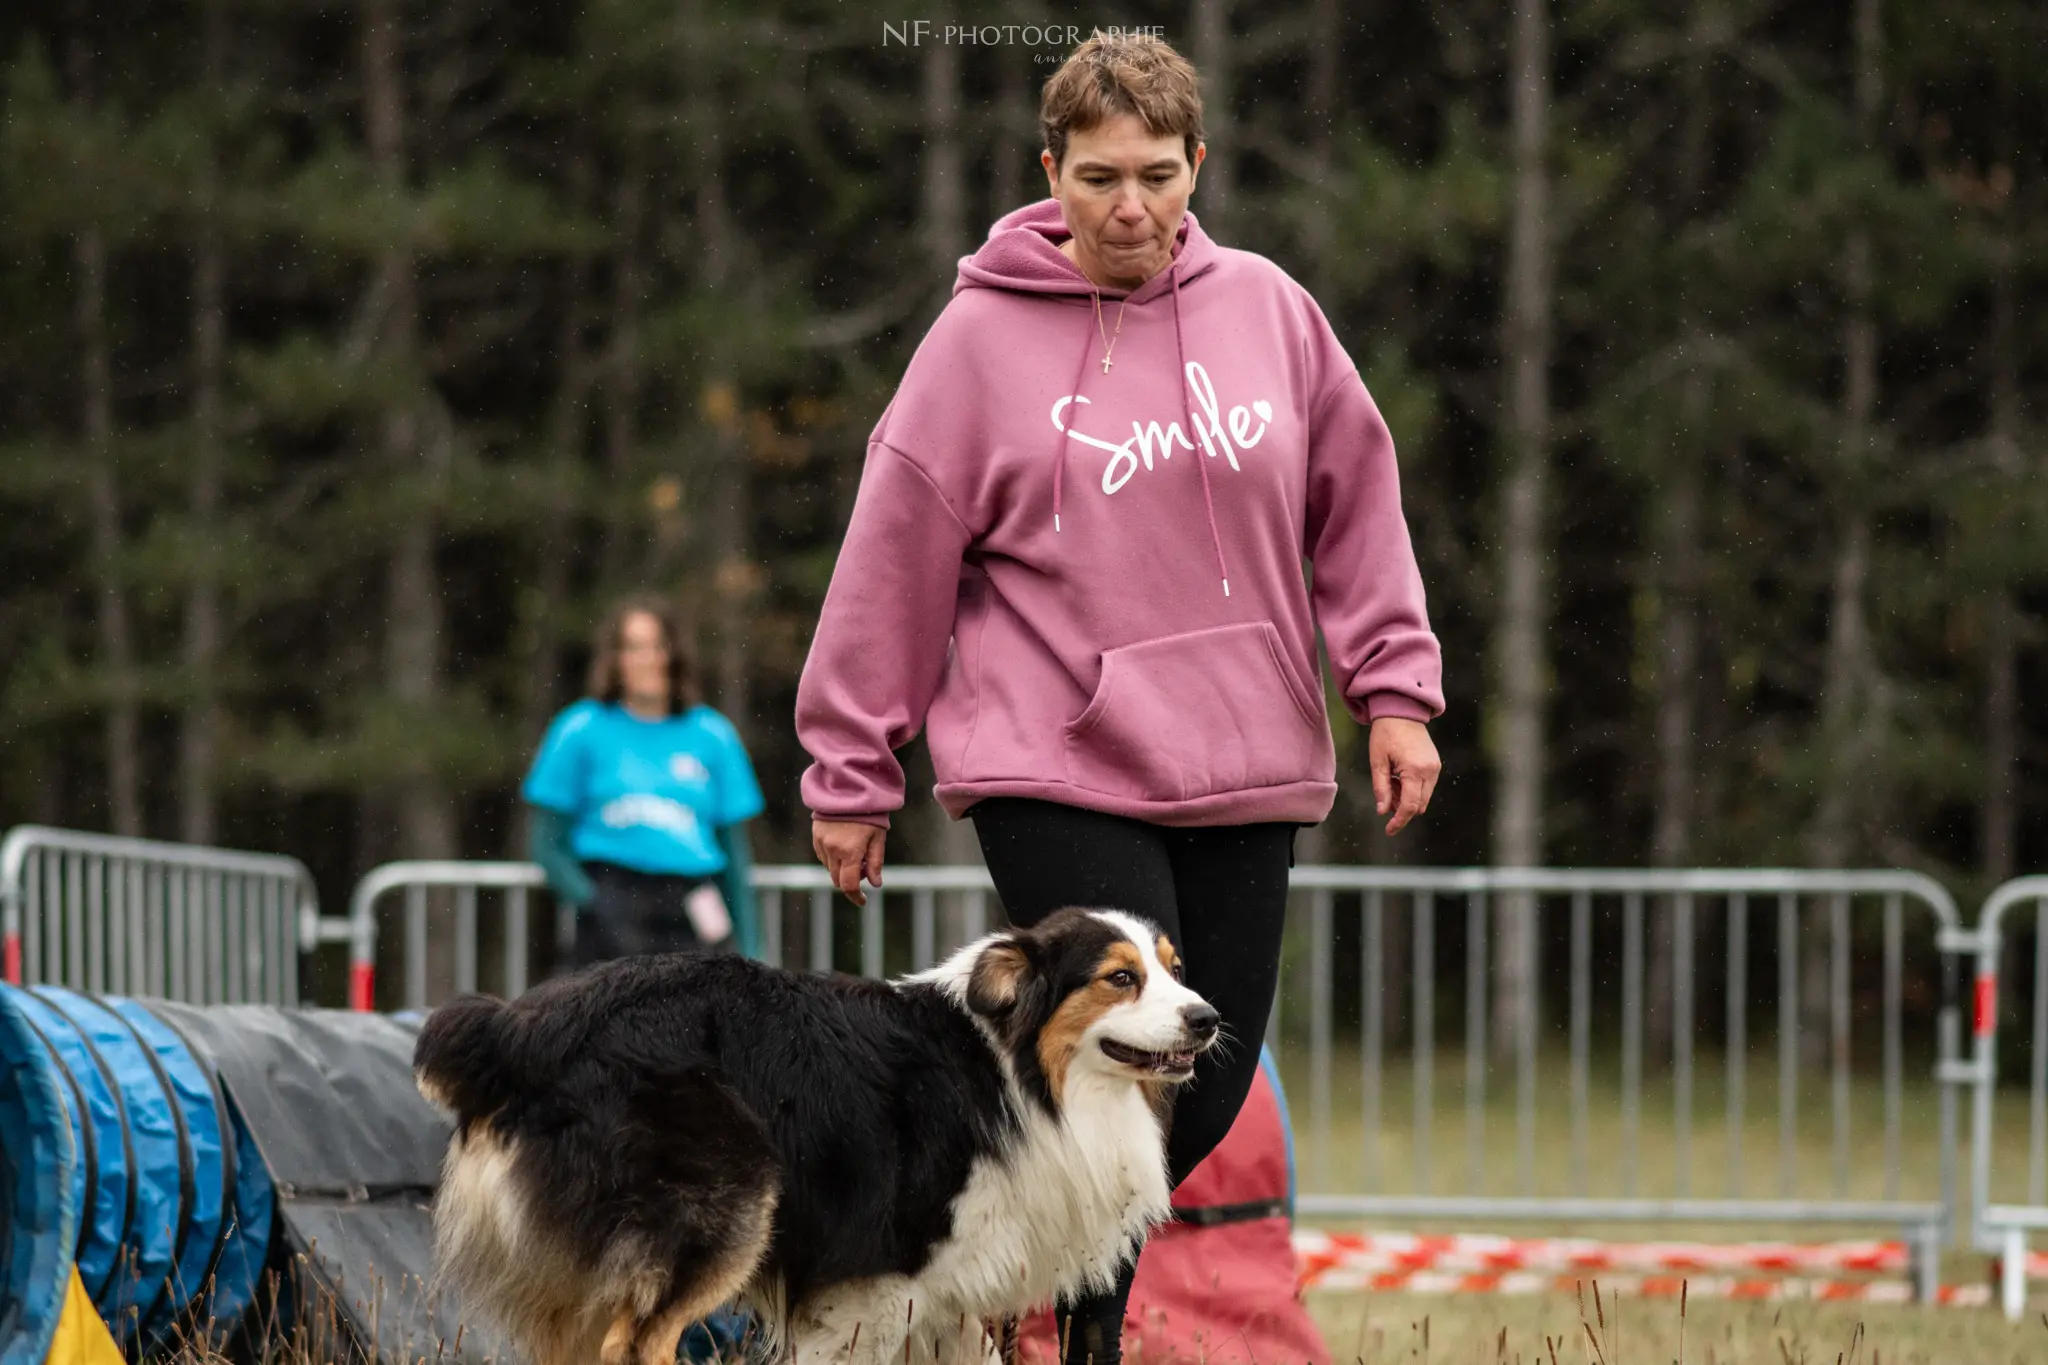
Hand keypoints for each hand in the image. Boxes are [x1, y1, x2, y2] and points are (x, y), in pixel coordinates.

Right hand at [812, 818, 886, 905]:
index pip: (849, 885)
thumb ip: (876, 862)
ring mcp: (822, 844)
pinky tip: (844, 845)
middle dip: (850, 881)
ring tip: (856, 852)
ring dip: (841, 869)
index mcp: (850, 852)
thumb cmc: (869, 813)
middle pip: (838, 880)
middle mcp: (833, 850)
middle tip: (865, 869)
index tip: (863, 901)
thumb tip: (875, 884)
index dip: (856, 897)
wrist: (848, 789)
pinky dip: (833, 859)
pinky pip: (823, 857)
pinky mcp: (816, 837)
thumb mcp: (878, 838)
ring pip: (830, 869)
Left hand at [1369, 717, 1440, 835]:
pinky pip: (1426, 787)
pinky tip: (1400, 776)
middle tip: (1385, 797)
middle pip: (1419, 805)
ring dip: (1407, 799)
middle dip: (1402, 809)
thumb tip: (1382, 811)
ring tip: (1391, 780)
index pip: (1410, 806)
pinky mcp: (1436, 765)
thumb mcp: (1377, 762)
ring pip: (1423, 798)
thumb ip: (1381, 788)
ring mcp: (1435, 768)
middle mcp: (1429, 771)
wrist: (1402, 711)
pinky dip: (1413, 789)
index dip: (1399, 821)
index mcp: (1414, 770)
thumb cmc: (1385, 734)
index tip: (1389, 831)